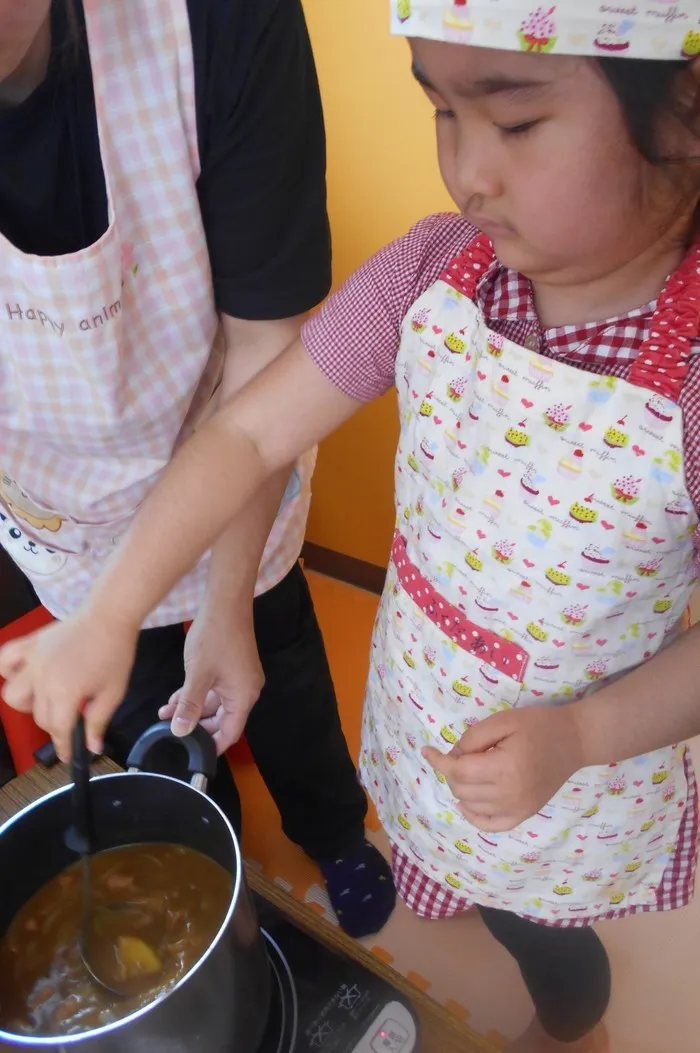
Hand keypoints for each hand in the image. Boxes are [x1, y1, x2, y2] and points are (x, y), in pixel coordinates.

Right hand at [0, 607, 137, 761]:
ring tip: (46, 699)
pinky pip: (4, 661)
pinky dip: (8, 671)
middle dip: (54, 725)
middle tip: (70, 720)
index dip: (64, 746)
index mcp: (65, 693)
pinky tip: (23, 676)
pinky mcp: (28, 645)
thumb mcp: (113, 692)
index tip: (69, 755)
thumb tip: (92, 748)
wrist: (109, 617)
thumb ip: (98, 722)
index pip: (57, 730)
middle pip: (39, 716)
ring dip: (28, 704)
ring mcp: (31, 661)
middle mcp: (42, 679)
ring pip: (13, 695)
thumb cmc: (115, 654)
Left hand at [159, 604, 263, 754]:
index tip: (192, 756)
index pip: (230, 733)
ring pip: (215, 703)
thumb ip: (189, 706)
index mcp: (244, 697)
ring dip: (191, 708)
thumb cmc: (214, 638)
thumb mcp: (197, 676)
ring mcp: (241, 678)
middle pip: (223, 720)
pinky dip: (197, 694)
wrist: (225, 603)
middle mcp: (246, 690)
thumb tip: (181, 732)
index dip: (212, 746)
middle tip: (172, 731)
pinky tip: (174, 698)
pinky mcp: (233, 667)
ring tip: (165, 713)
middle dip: (196, 726)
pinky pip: (215, 689)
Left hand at [423, 705, 584, 831]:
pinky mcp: (524, 815)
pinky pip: (489, 825)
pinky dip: (473, 815)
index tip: (426, 751)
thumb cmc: (538, 725)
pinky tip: (467, 801)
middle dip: (451, 771)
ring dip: (460, 788)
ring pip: (471, 806)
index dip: (438, 761)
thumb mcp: (502, 721)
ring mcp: (518, 809)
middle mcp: (510, 794)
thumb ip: (473, 738)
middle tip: (462, 753)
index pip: (459, 771)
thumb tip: (452, 756)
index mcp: (505, 768)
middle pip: (462, 789)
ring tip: (470, 769)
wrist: (574, 741)